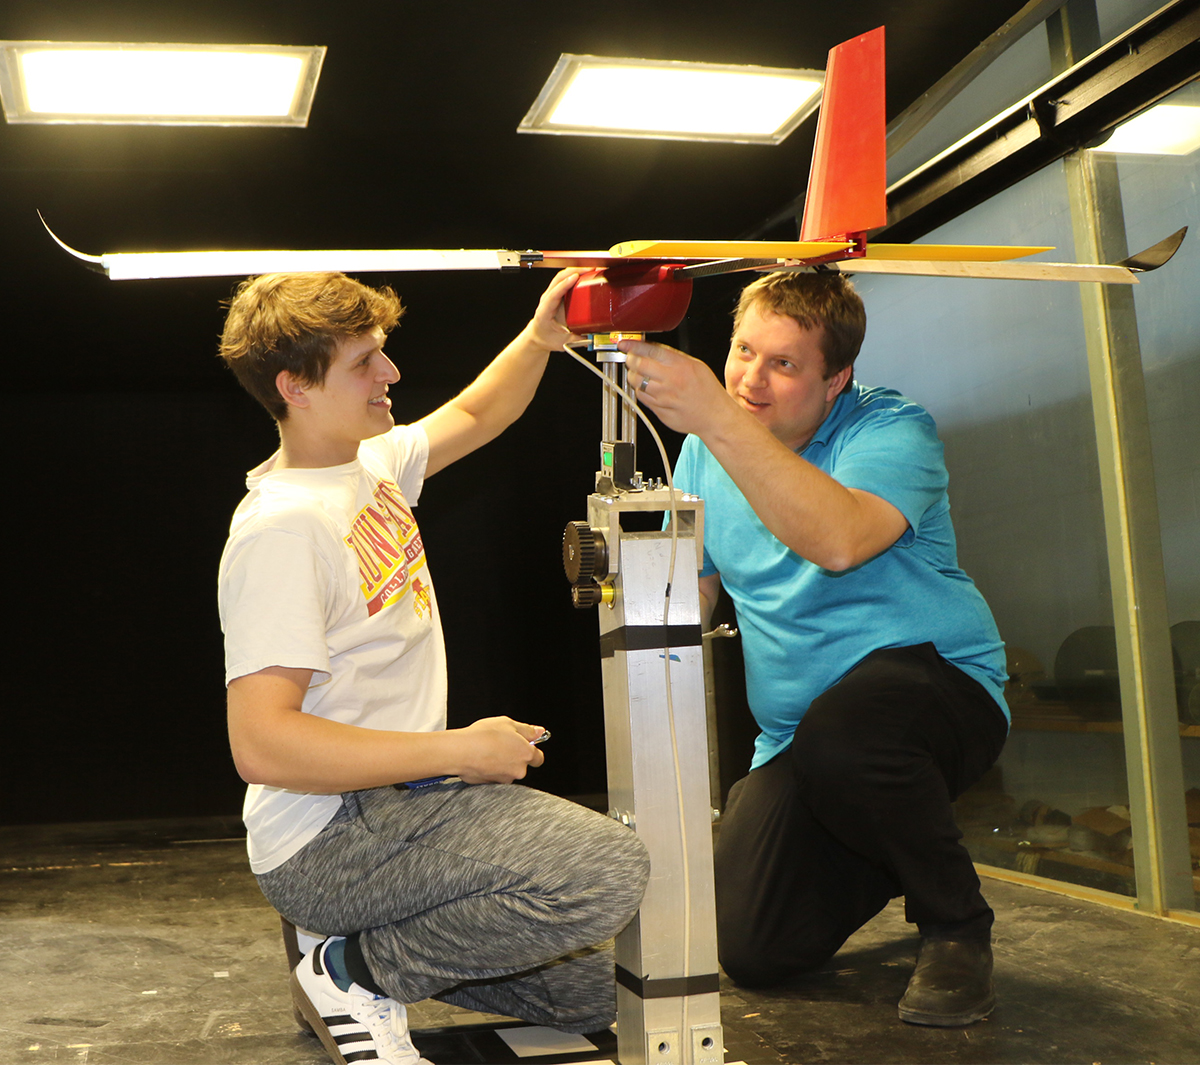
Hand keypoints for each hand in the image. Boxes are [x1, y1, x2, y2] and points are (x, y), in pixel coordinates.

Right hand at [454, 716, 546, 783]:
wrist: (461, 751)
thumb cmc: (484, 735)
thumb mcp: (508, 723)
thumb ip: (527, 730)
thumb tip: (539, 732)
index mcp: (526, 754)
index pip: (538, 758)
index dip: (531, 750)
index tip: (523, 743)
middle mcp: (518, 770)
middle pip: (522, 765)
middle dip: (514, 756)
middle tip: (501, 743)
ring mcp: (504, 779)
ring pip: (507, 771)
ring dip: (502, 763)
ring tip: (489, 750)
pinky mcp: (491, 785)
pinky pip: (494, 776)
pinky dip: (490, 769)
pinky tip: (481, 758)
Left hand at [524, 269, 586, 351]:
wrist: (538, 336)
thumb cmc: (546, 337)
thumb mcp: (561, 342)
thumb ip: (576, 340)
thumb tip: (590, 336)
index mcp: (545, 311)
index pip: (554, 294)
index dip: (565, 284)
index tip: (575, 277)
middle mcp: (546, 300)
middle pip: (557, 279)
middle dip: (573, 271)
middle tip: (589, 270)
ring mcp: (550, 295)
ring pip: (560, 276)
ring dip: (574, 270)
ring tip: (589, 269)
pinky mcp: (556, 293)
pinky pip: (563, 279)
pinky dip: (573, 273)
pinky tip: (583, 273)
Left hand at [619, 339, 733, 436]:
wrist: (715, 416)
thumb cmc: (707, 391)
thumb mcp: (696, 365)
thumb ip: (673, 357)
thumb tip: (651, 349)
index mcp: (680, 366)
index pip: (649, 351)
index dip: (633, 346)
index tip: (624, 344)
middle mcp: (671, 381)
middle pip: (638, 366)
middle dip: (630, 360)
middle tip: (631, 359)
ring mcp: (664, 398)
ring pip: (636, 383)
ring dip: (633, 377)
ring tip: (640, 374)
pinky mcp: (660, 411)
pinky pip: (642, 399)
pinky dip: (640, 391)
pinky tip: (648, 389)